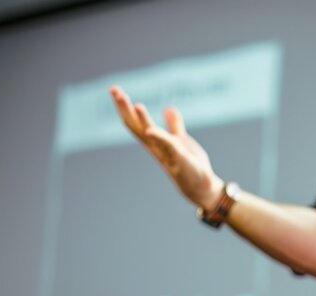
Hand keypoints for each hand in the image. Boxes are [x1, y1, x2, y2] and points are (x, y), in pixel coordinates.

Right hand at [109, 86, 222, 209]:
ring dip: (142, 121)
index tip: (113, 89)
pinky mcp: (178, 160)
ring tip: (137, 105)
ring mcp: (166, 154)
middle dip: (124, 109)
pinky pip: (168, 147)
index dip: (124, 106)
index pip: (134, 121)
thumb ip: (174, 126)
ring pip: (149, 135)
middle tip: (114, 90)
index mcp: (154, 141)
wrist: (202, 185)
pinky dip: (160, 138)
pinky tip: (151, 130)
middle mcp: (156, 147)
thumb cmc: (189, 164)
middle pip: (135, 126)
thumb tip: (168, 108)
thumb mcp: (180, 140)